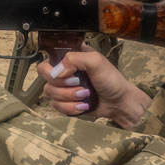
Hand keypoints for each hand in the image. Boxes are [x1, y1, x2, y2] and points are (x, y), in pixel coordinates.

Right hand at [37, 45, 151, 128]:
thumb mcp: (96, 62)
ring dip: (68, 97)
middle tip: (79, 84)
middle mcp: (65, 71)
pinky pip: (57, 106)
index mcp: (70, 57)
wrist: (119, 103)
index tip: (68, 74)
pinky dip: (70, 107)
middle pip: (45, 77)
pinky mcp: (66, 102)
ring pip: (50, 93)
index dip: (52, 69)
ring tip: (85, 95)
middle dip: (62, 85)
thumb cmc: (111, 79)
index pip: (47, 59)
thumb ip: (75, 59)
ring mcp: (64, 87)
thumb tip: (56, 72)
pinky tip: (83, 105)